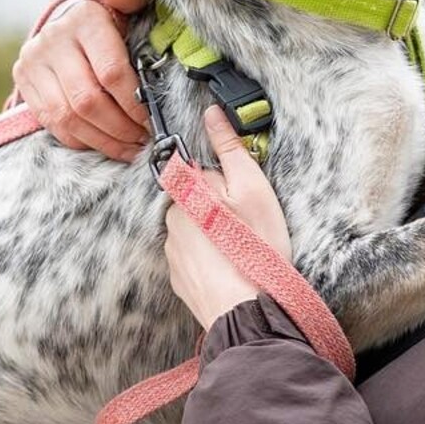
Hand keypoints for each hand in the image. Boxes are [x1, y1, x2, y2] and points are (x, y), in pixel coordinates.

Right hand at [14, 0, 151, 160]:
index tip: (153, 120)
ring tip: (129, 147)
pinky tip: (105, 142)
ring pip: (68, 117)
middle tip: (143, 140)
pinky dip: (82, 140)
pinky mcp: (23, 81)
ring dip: (103, 140)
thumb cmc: (110, 21)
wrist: (70, 23)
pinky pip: (53, 123)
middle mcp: (53, 39)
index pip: (111, 72)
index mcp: (85, 19)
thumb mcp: (126, 6)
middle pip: (88, 100)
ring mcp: (33, 61)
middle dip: (120, 128)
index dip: (134, 103)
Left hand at [163, 107, 293, 328]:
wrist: (244, 309)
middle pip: (197, 201)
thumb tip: (212, 114)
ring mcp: (172, 252)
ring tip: (242, 249)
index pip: (200, 170)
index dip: (225, 180)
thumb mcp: (251, 186)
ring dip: (215, 236)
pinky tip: (232, 267)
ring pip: (195, 231)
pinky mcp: (178, 279)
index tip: (241, 196)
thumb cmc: (253, 246)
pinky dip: (211, 260)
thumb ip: (229, 148)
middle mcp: (170, 220)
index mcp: (185, 192)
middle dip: (219, 208)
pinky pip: (194, 259)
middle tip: (248, 225)